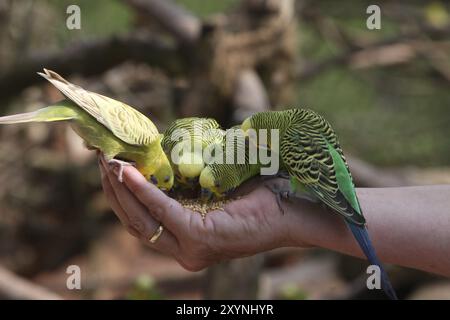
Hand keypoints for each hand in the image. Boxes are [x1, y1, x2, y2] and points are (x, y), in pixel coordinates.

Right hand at [98, 157, 310, 270]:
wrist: (288, 212)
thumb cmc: (255, 198)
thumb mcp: (210, 191)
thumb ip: (184, 186)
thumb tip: (161, 158)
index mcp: (184, 240)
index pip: (141, 221)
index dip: (120, 195)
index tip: (108, 167)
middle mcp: (183, 249)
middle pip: (134, 222)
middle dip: (113, 191)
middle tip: (100, 161)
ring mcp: (189, 248)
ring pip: (142, 219)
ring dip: (122, 189)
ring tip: (108, 163)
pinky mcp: (198, 237)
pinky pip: (162, 210)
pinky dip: (143, 190)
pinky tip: (128, 172)